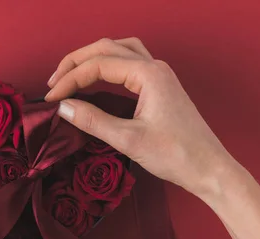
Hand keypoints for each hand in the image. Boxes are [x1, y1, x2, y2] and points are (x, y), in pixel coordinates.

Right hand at [45, 37, 234, 196]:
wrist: (209, 168)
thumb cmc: (176, 155)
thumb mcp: (129, 140)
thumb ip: (94, 121)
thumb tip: (63, 108)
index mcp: (149, 74)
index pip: (98, 65)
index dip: (70, 80)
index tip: (51, 99)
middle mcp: (155, 67)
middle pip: (107, 48)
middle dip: (76, 62)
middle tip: (53, 83)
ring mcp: (160, 75)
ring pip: (120, 50)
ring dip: (93, 58)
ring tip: (72, 75)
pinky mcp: (161, 87)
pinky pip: (131, 63)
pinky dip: (109, 65)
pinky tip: (99, 79)